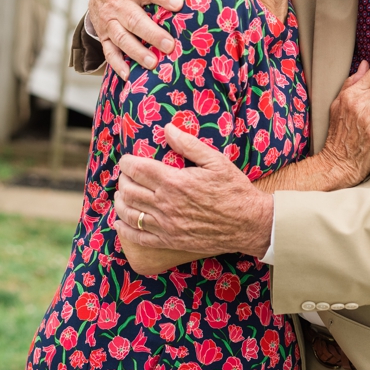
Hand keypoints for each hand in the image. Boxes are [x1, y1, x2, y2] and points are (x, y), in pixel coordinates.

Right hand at [86, 0, 184, 77]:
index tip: (178, 3)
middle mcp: (119, 4)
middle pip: (135, 20)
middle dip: (151, 33)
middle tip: (170, 44)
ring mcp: (110, 22)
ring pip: (121, 38)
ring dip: (136, 51)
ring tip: (153, 62)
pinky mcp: (105, 36)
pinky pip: (109, 52)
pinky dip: (116, 65)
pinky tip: (128, 75)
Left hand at [115, 124, 273, 258]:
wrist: (249, 224)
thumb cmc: (234, 190)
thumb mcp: (215, 161)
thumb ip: (189, 144)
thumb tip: (167, 128)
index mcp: (174, 182)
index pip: (137, 169)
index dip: (126, 162)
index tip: (127, 160)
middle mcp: (165, 204)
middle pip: (128, 190)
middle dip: (123, 180)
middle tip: (127, 176)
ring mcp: (166, 225)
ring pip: (129, 213)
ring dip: (120, 202)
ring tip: (122, 195)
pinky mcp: (169, 241)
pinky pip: (138, 237)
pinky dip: (124, 229)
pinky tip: (119, 222)